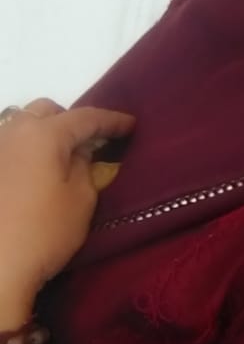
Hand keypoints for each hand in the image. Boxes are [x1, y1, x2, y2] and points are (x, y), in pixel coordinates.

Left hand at [0, 99, 135, 331]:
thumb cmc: (45, 232)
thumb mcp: (81, 199)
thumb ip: (85, 165)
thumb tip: (79, 151)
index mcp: (43, 135)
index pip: (85, 117)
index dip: (111, 120)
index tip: (130, 125)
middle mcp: (12, 133)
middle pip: (45, 111)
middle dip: (70, 120)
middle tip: (90, 142)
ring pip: (21, 126)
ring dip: (44, 133)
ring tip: (60, 156)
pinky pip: (8, 147)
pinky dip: (25, 150)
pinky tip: (34, 172)